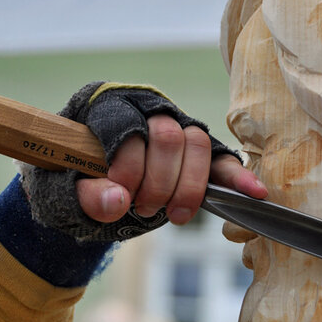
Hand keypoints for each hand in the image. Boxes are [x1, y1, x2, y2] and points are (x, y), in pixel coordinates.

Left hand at [76, 117, 266, 224]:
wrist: (90, 187)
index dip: (128, 164)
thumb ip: (86, 195)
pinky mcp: (198, 154)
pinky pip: (223, 160)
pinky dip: (237, 177)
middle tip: (143, 208)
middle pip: (168, 136)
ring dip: (187, 186)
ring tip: (172, 214)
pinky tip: (255, 193)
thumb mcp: (67, 191)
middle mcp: (147, 109)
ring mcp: (176, 128)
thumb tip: (117, 202)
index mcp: (109, 107)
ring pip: (197, 144)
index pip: (129, 125)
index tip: (121, 194)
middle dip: (158, 181)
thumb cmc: (76, 183)